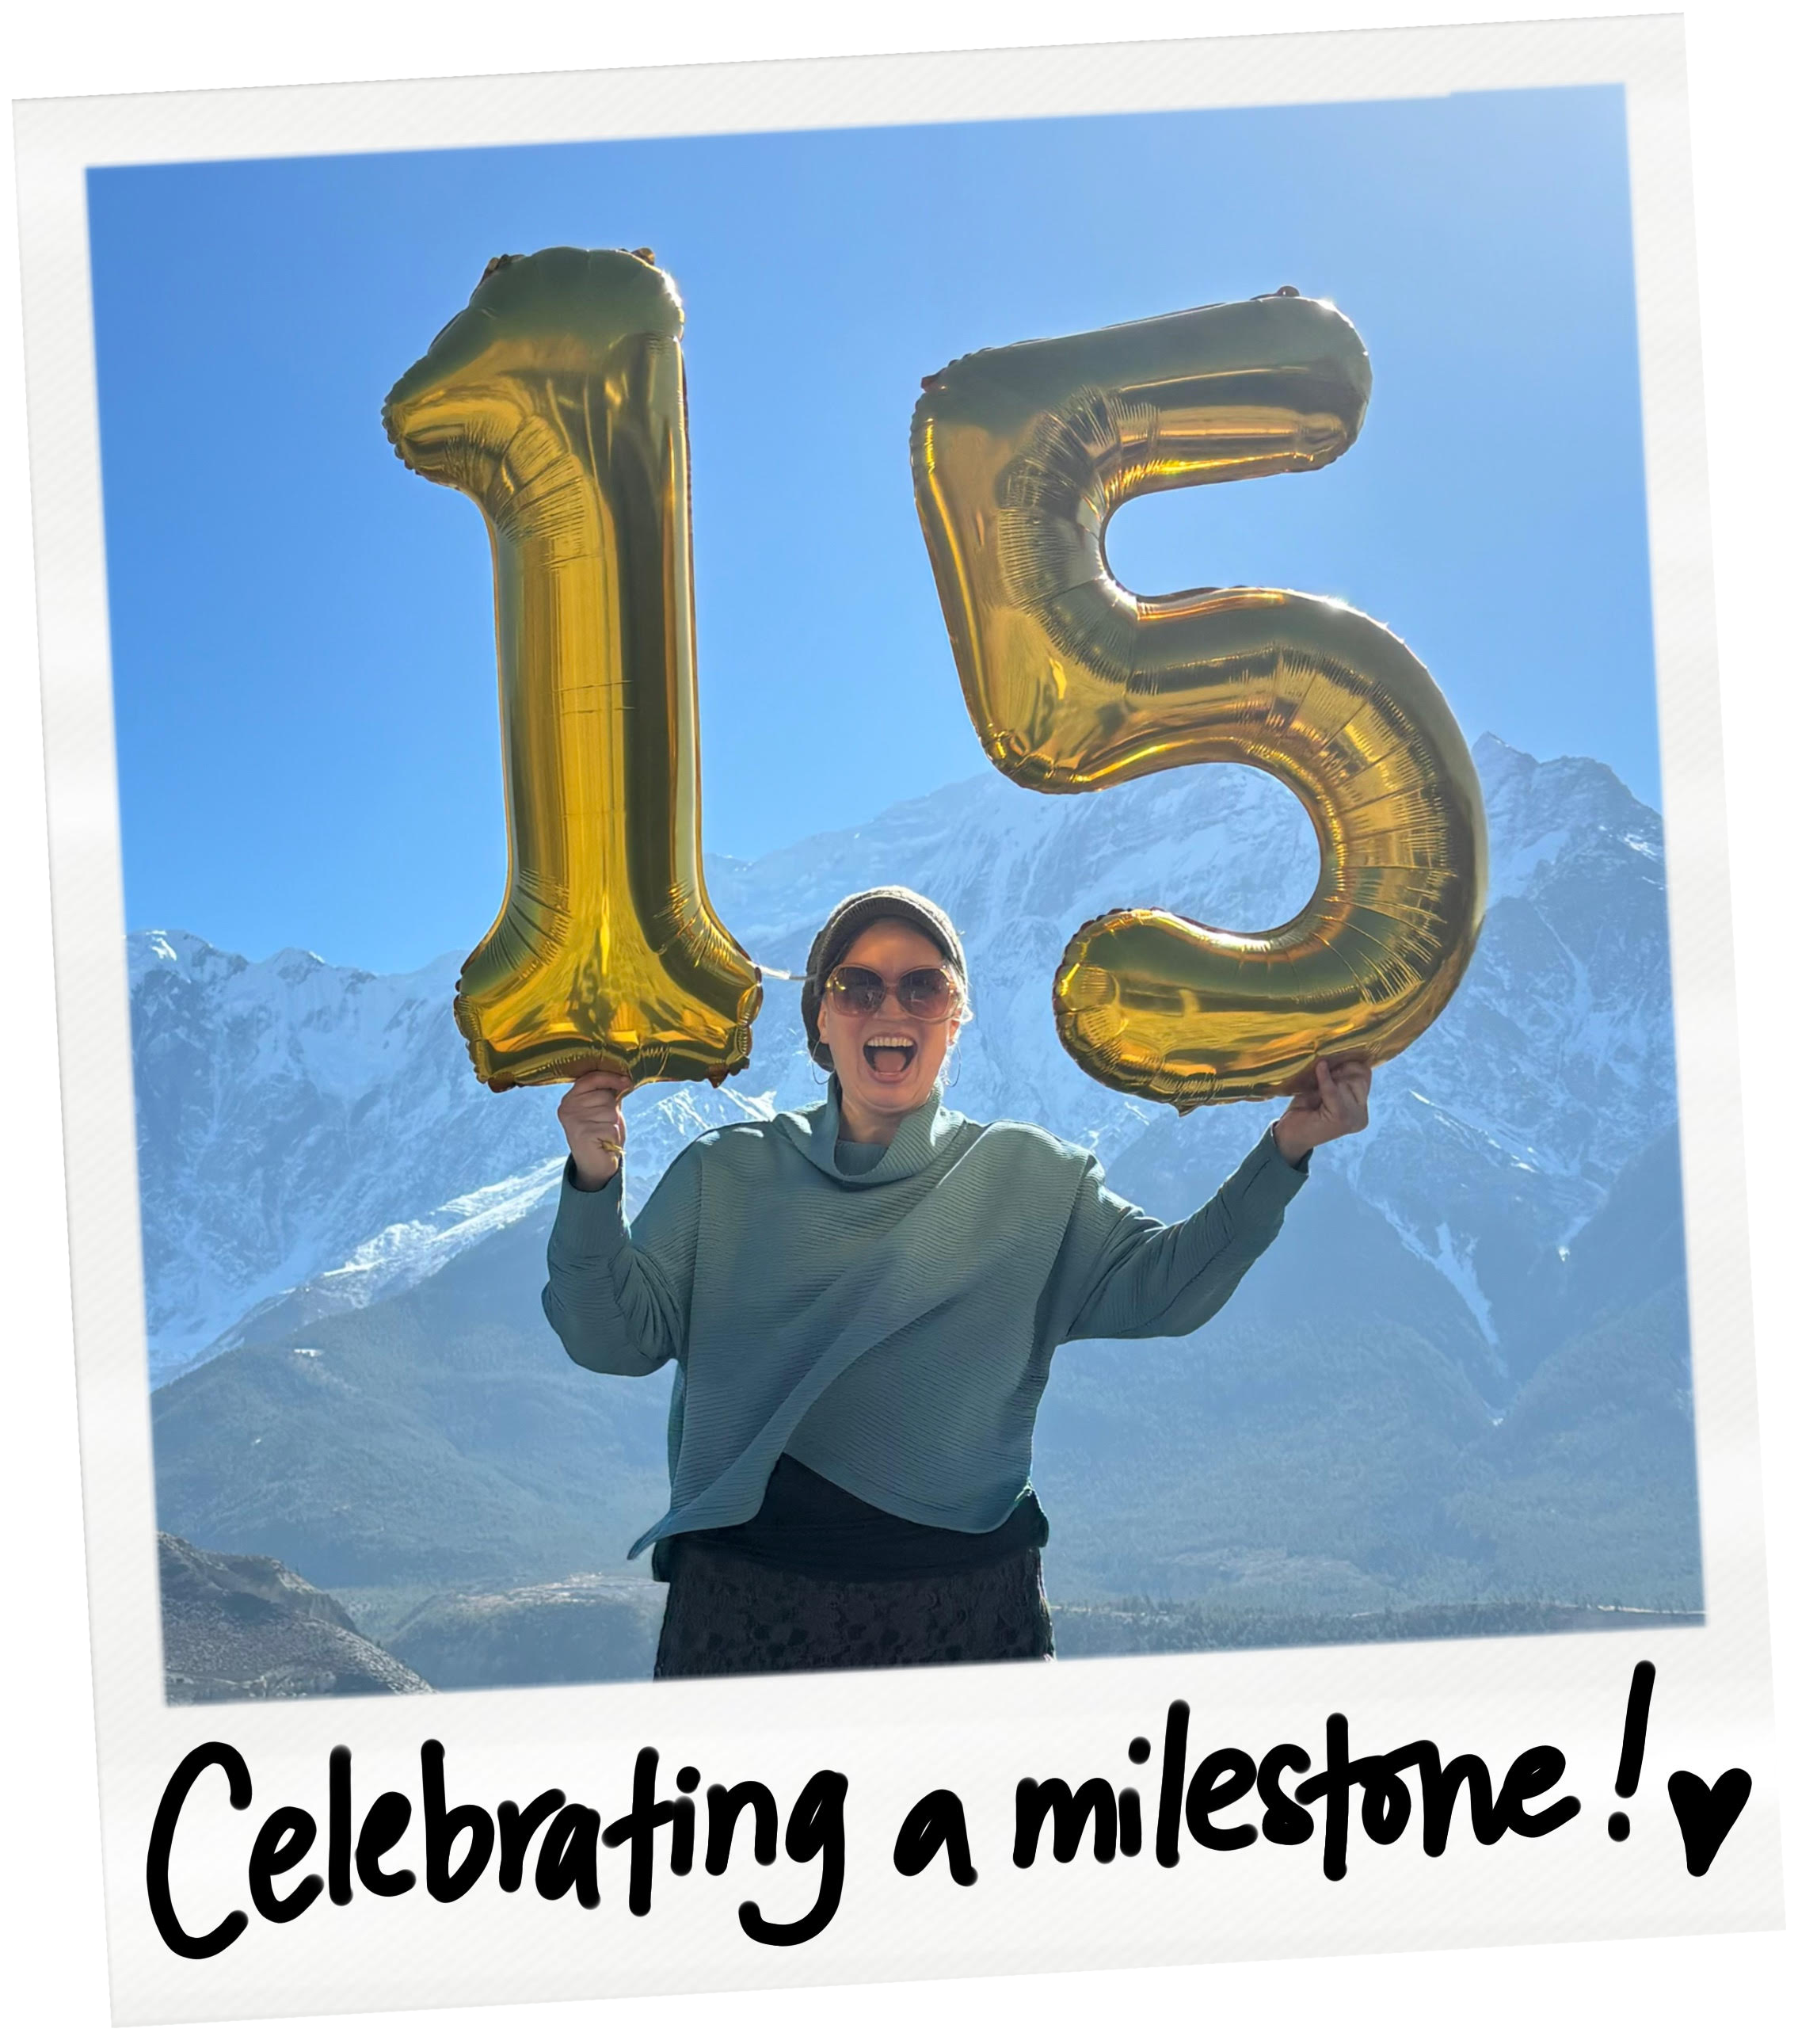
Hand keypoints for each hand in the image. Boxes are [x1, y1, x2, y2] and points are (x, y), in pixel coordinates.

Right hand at [558, 1071, 632, 1189]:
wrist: (595, 1164)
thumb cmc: (600, 1133)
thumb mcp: (603, 1109)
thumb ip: (608, 1093)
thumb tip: (624, 1077)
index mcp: (570, 1099)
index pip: (591, 1078)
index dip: (611, 1078)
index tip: (626, 1082)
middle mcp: (568, 1108)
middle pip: (605, 1096)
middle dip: (612, 1110)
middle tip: (603, 1124)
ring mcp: (574, 1121)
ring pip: (610, 1112)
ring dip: (613, 1124)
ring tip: (603, 1133)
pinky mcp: (583, 1134)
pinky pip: (612, 1127)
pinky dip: (614, 1135)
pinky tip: (604, 1142)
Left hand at [1273, 1057, 1371, 1163]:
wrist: (1288, 1136)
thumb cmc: (1304, 1111)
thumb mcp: (1323, 1089)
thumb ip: (1336, 1075)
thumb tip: (1339, 1049)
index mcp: (1361, 1108)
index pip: (1365, 1074)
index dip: (1349, 1063)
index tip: (1332, 1063)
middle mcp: (1361, 1115)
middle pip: (1359, 1076)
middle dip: (1341, 1069)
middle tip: (1322, 1071)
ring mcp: (1354, 1118)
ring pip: (1348, 1081)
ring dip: (1332, 1077)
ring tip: (1317, 1083)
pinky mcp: (1342, 1118)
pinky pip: (1334, 1090)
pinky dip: (1325, 1079)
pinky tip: (1319, 1069)